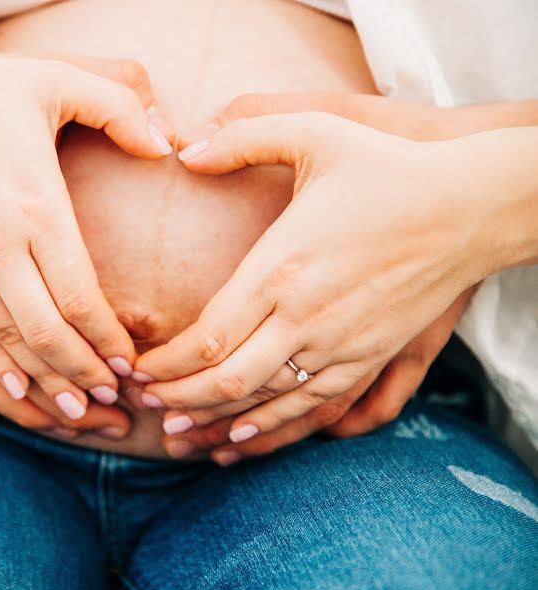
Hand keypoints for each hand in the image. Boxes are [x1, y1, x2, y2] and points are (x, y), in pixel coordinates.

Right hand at [0, 29, 173, 421]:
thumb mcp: (53, 79)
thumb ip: (120, 105)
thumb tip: (168, 143)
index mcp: (32, 208)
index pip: (79, 299)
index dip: (109, 341)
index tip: (132, 365)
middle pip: (45, 337)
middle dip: (83, 378)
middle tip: (115, 405)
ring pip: (1, 349)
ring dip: (40, 388)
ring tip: (74, 417)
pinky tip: (8, 394)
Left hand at [134, 111, 503, 444]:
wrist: (470, 207)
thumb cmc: (388, 168)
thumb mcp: (316, 131)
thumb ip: (244, 136)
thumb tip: (184, 150)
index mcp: (283, 268)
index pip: (208, 338)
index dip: (165, 365)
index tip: (135, 370)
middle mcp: (308, 317)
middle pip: (228, 382)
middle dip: (178, 401)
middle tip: (142, 407)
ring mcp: (342, 345)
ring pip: (266, 405)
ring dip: (214, 424)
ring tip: (177, 437)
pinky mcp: (370, 358)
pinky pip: (314, 410)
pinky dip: (272, 431)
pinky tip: (241, 440)